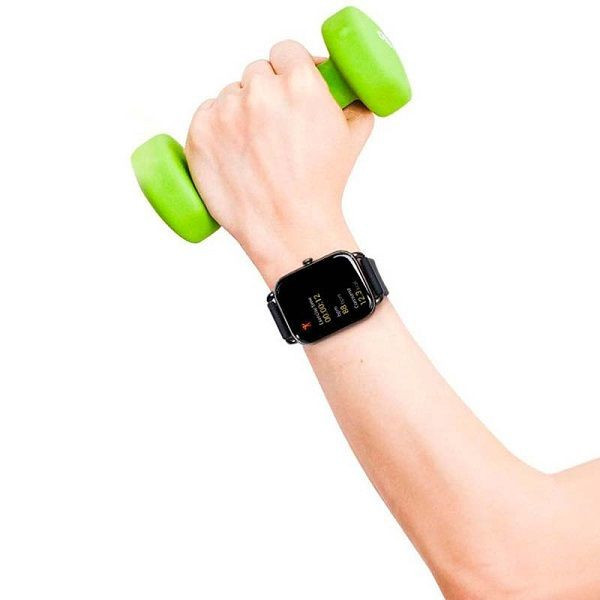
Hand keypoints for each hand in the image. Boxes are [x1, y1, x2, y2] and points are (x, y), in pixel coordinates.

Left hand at [184, 40, 372, 287]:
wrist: (289, 229)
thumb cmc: (322, 189)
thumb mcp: (353, 139)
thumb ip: (354, 104)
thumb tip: (350, 90)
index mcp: (300, 84)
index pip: (286, 51)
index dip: (288, 67)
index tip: (287, 82)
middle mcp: (260, 92)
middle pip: (256, 73)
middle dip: (265, 93)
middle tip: (273, 125)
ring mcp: (226, 113)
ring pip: (230, 95)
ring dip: (239, 111)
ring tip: (253, 147)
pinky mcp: (200, 134)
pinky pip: (205, 114)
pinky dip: (215, 127)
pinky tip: (231, 150)